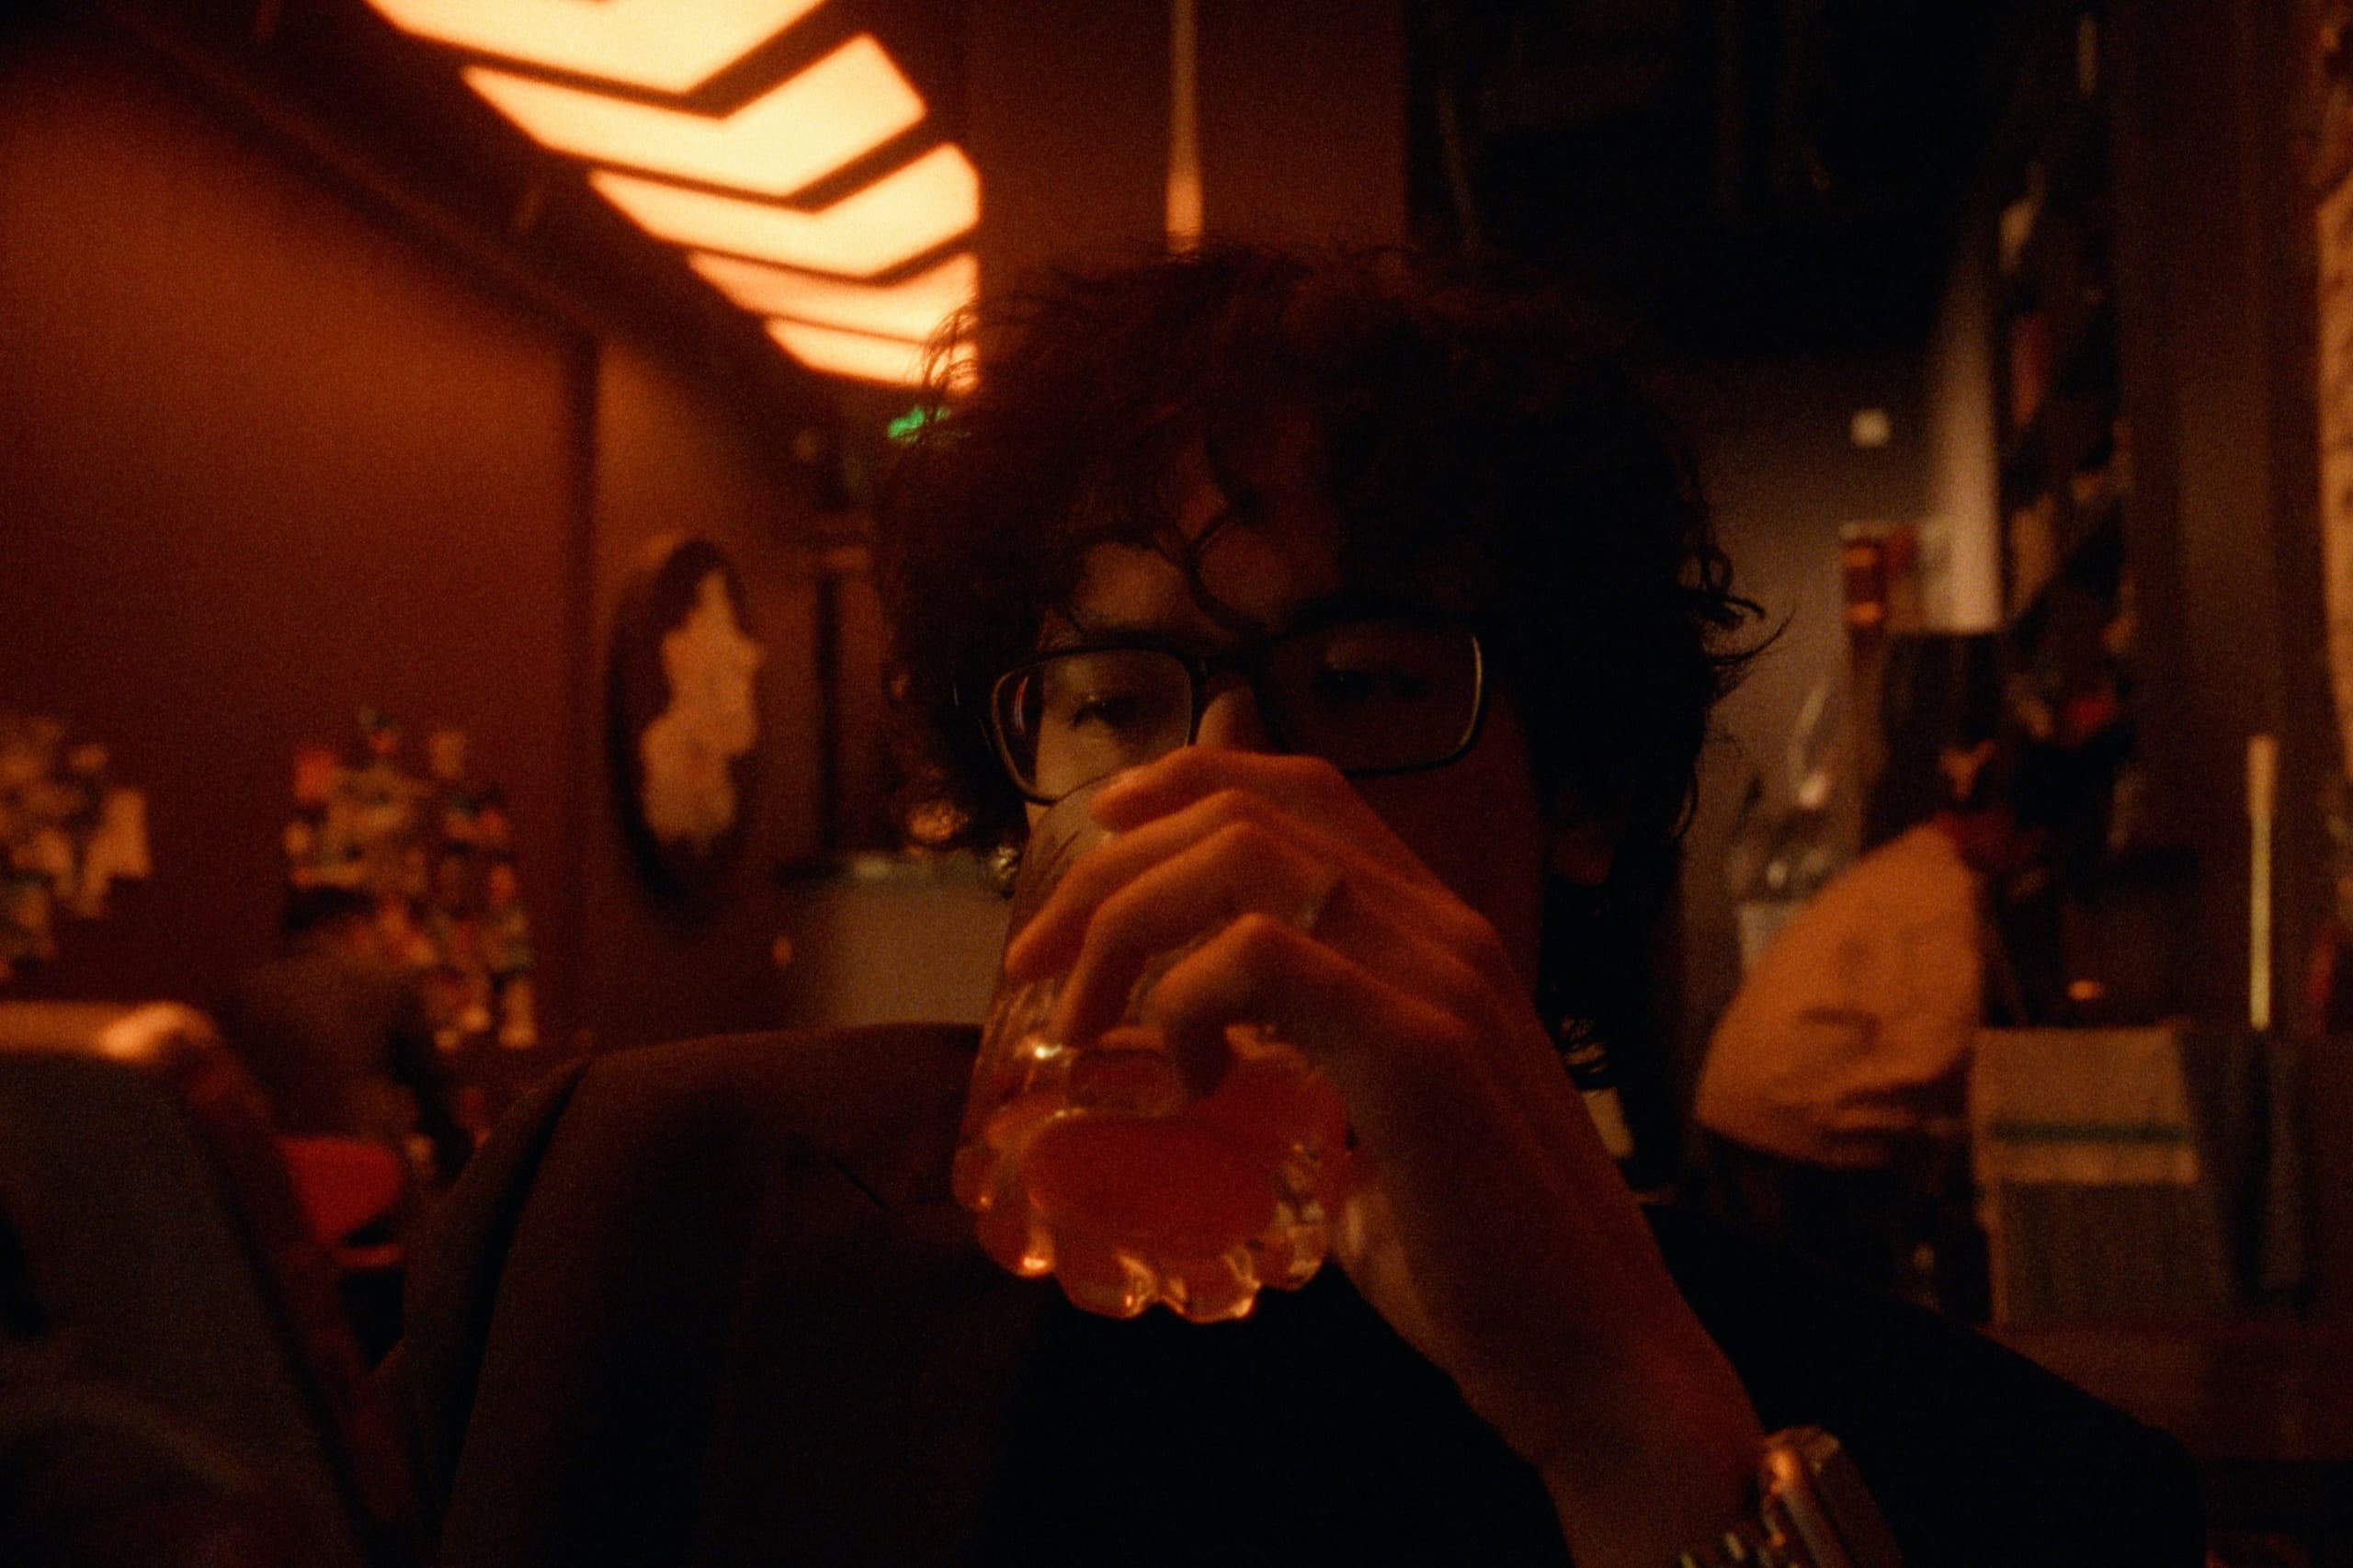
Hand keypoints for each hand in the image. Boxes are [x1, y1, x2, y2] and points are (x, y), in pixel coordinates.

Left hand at [1001, 747, 1761, 1566]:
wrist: (1601, 1356)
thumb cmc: (1484, 1263)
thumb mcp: (1375, 1136)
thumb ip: (1309, 1086)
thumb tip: (1216, 1085)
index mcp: (1436, 934)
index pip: (1302, 787)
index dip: (1182, 782)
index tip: (1096, 835)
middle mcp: (1443, 929)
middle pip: (1248, 805)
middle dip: (1113, 862)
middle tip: (1040, 956)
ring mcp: (1439, 980)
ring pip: (1247, 856)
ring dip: (1130, 920)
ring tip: (1084, 1019)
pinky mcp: (1420, 1052)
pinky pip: (1266, 959)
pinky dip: (1190, 1001)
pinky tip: (1186, 1079)